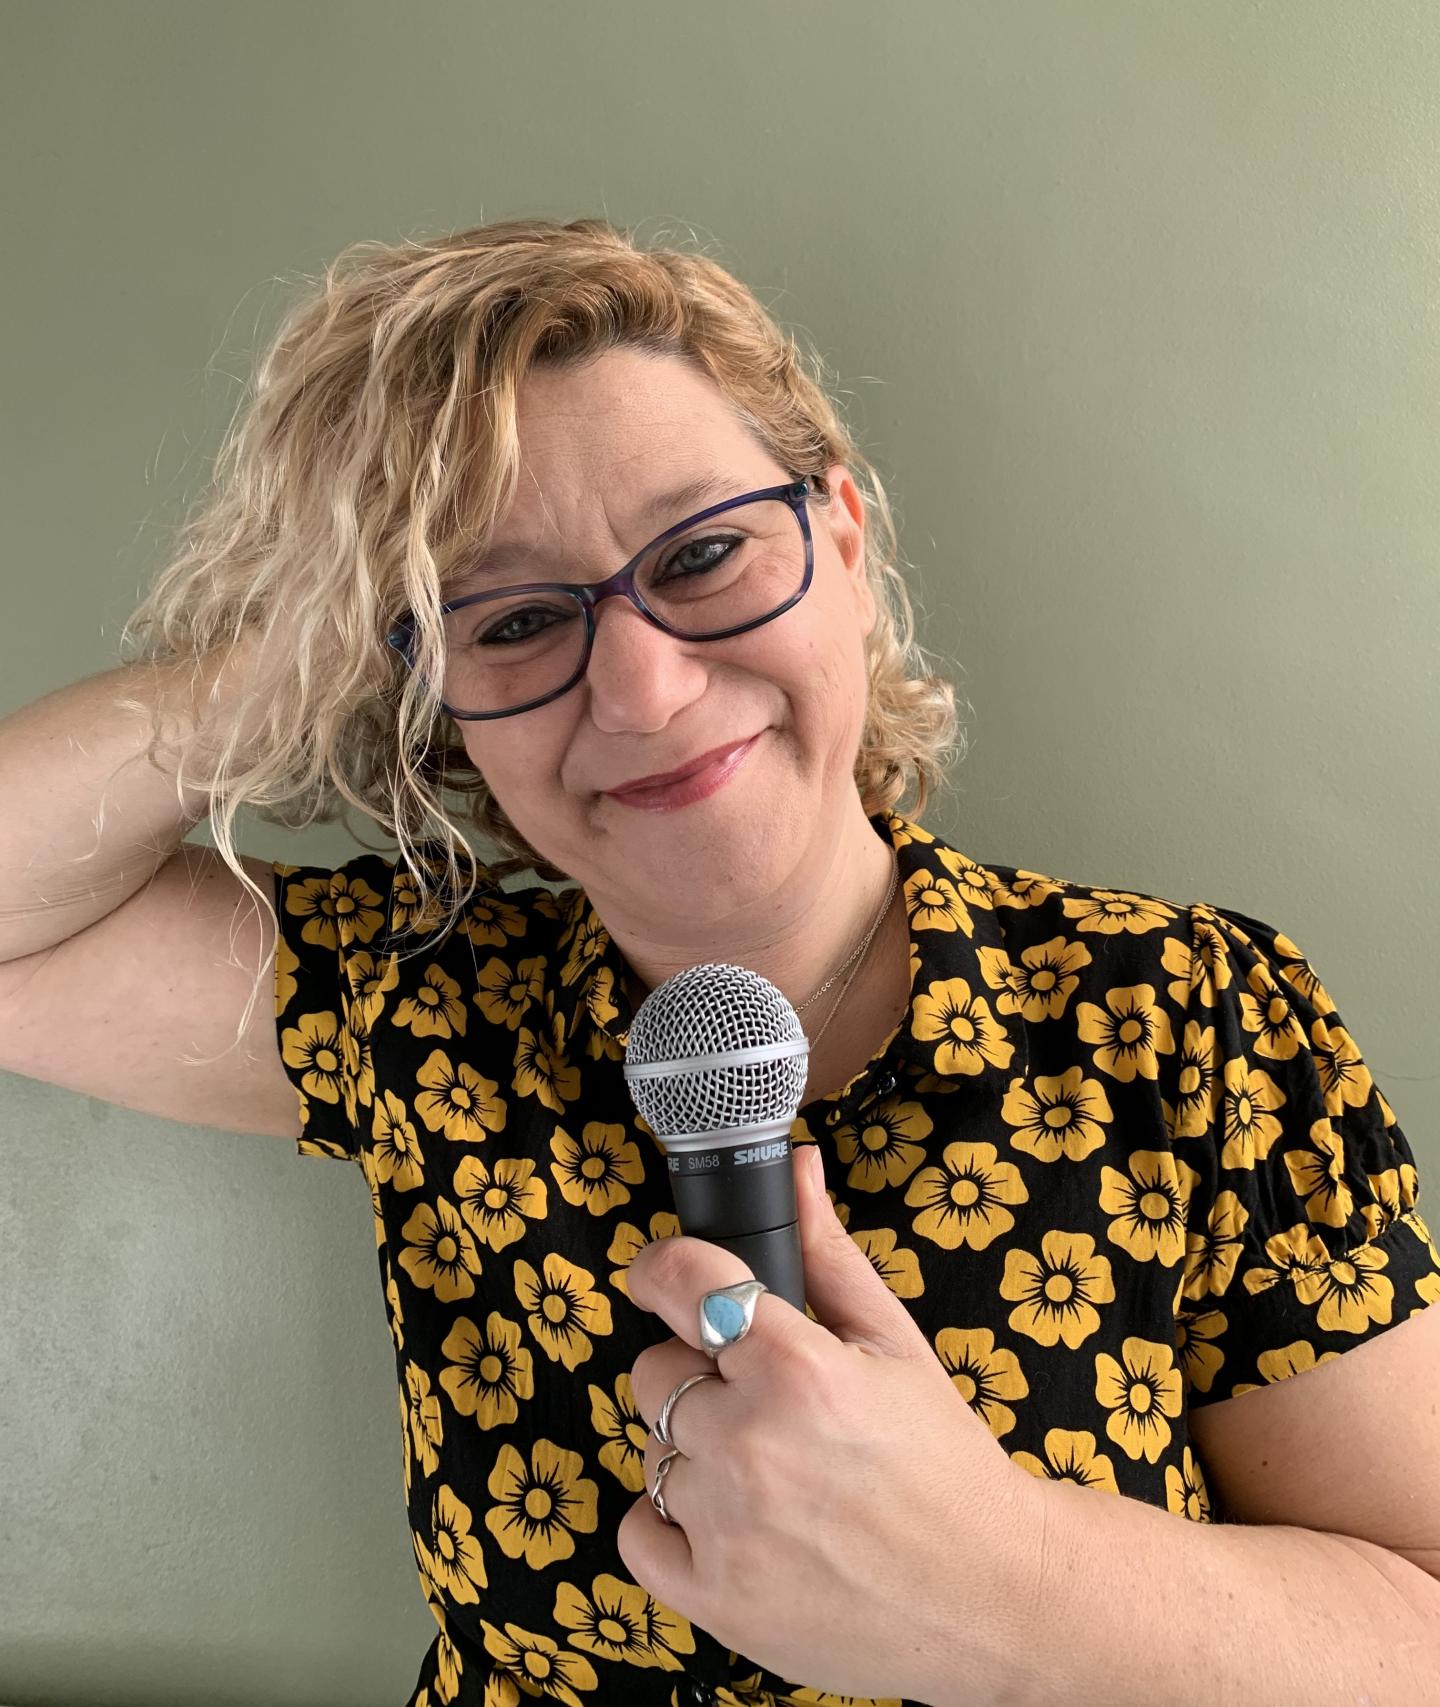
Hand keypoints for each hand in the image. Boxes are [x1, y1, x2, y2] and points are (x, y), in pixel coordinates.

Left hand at [620, 1142, 1042, 1704]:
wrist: (989, 1595)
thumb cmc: (943, 1460)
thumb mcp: (894, 1341)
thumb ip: (826, 1252)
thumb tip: (796, 1167)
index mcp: (798, 1368)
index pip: (683, 1282)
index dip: (664, 1269)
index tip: (661, 1276)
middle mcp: (752, 1443)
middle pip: (656, 1373)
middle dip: (699, 1377)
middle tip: (764, 1404)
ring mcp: (726, 1527)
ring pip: (652, 1451)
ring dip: (696, 1454)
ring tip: (770, 1472)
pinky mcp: (712, 1598)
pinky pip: (638, 1530)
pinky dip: (673, 1525)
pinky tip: (736, 1523)